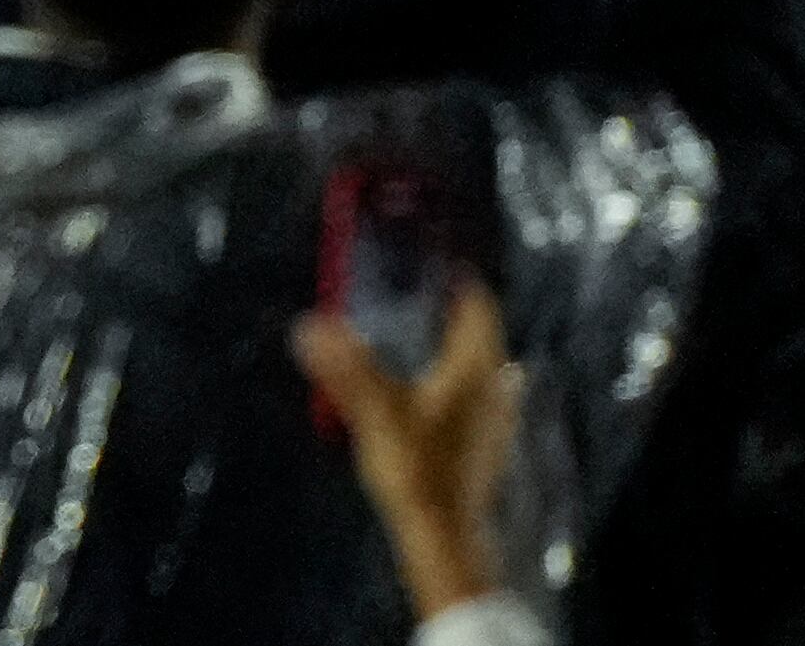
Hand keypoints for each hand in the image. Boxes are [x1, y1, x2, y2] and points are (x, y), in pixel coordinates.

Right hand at [291, 280, 524, 622]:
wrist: (444, 536)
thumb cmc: (417, 468)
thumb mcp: (376, 411)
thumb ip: (344, 367)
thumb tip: (307, 326)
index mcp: (476, 366)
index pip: (479, 305)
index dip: (461, 282)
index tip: (439, 267)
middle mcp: (496, 385)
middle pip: (483, 335)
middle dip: (458, 316)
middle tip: (427, 301)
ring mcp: (497, 419)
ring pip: (485, 368)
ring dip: (463, 352)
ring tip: (431, 343)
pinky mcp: (489, 447)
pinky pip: (481, 398)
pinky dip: (463, 386)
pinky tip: (440, 396)